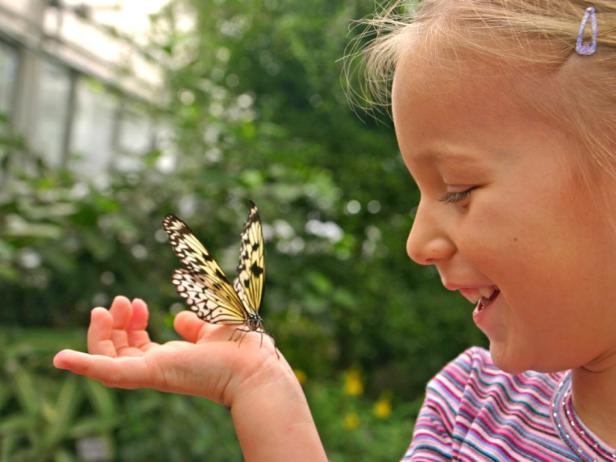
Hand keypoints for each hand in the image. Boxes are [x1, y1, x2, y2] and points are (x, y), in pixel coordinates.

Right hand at [53, 295, 287, 406]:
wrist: (255, 363)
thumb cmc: (241, 347)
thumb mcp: (212, 327)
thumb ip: (195, 324)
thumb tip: (180, 318)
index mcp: (173, 358)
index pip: (137, 346)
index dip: (131, 324)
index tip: (138, 302)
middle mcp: (160, 368)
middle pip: (119, 351)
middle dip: (114, 325)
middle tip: (120, 300)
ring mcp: (153, 372)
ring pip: (108, 359)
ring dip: (100, 335)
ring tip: (107, 308)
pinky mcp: (150, 374)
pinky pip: (108, 374)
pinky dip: (83, 366)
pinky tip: (60, 358)